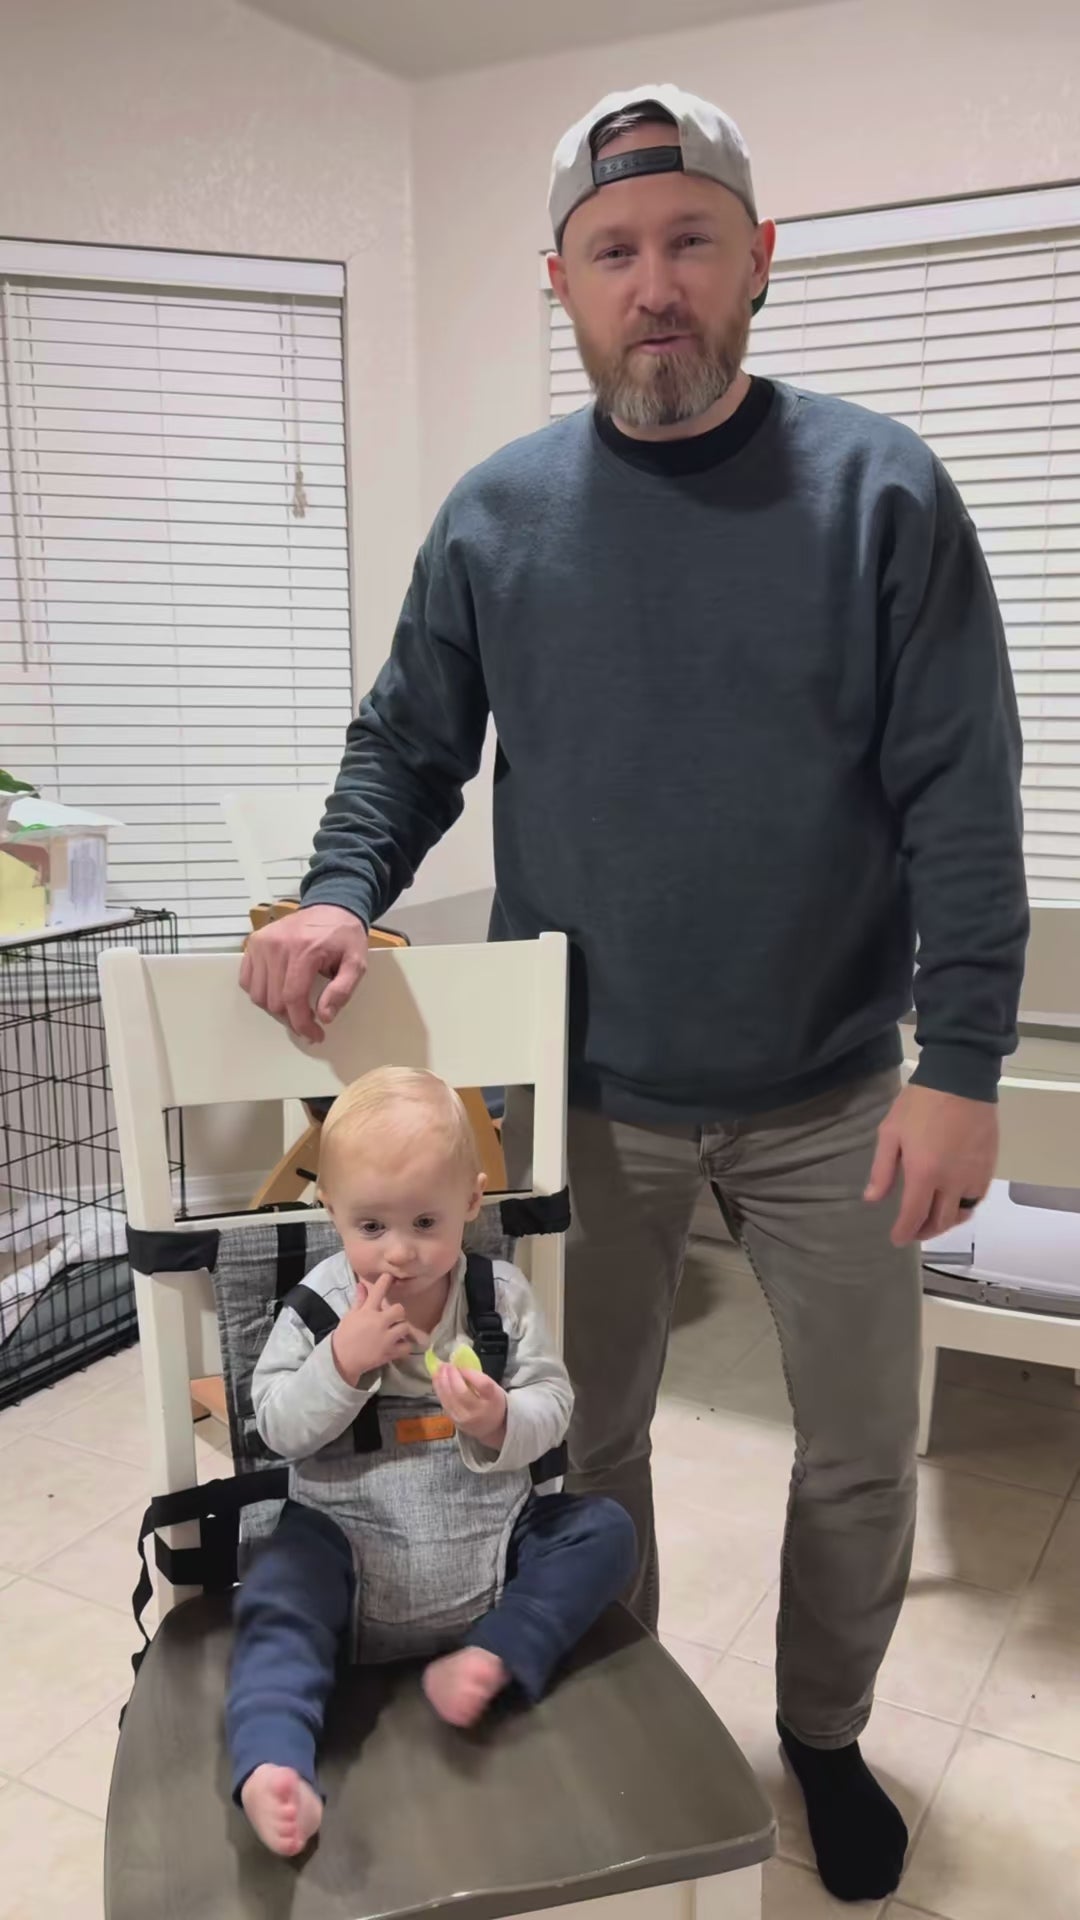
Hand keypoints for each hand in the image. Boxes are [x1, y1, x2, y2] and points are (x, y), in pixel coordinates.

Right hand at [239, 904, 368, 1043]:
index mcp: (303, 950)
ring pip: (258, 995)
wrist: (331, 906)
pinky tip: (279, 989)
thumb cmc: (344, 936)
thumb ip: (342, 990)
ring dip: (276, 1007)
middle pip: (275, 1001)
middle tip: (310, 1020)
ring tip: (295, 1003)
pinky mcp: (253, 943)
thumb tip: (324, 1016)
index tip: (315, 1035)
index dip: (302, 1024)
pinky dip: (261, 991)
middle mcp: (277, 946)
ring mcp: (261, 943)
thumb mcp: (356, 962)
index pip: (293, 998)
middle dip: (293, 1018)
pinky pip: (247, 980)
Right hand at [331, 1274, 420, 1386]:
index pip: (378, 1291)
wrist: (341, 1360)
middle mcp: (378, 1322)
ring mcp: (386, 1338)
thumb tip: (362, 1284)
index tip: (390, 1276)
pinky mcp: (389, 1352)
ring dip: (401, 1329)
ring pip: (405, 1327)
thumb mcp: (350, 1316)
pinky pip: (406, 1346)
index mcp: (367, 1312)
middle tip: (393, 1318)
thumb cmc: (345, 1335)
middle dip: (398, 1313)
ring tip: (396, 1333)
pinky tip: (399, 1345)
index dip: (386, 1280)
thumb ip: (359, 1300)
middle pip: (399, 1310)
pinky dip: (405, 1346)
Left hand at [432, 1364, 507, 1449]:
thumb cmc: (492, 1403)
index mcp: (492, 1400)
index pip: (482, 1385)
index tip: (462, 1365)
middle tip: (446, 1364)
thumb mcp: (494, 1389)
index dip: (470, 1373)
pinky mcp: (454, 1420)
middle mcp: (477, 1412)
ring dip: (442, 1381)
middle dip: (452, 1376)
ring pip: (449, 1398)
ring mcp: (464, 1418)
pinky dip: (439, 1389)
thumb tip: (460, 1365)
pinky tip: (437, 1379)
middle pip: (461, 1393)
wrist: (491, 1428)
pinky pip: (444, 1403)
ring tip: (439, 1368)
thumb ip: (480, 1378)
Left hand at [865, 1083, 998, 1246]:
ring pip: (962, 1213)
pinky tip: (953, 1202)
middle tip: (913, 1231)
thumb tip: (872, 1199)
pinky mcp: (988, 1167)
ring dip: (946, 1222)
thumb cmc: (920, 1103)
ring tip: (932, 1220)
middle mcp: (952, 1182)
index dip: (904, 1232)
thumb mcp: (891, 1132)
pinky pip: (977, 1198)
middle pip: (941, 1221)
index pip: (914, 1216)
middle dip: (925, 1232)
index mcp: (924, 1174)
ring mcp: (974, 1175)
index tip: (897, 1239)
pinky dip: (964, 1207)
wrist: (961, 1079)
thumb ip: (882, 1169)